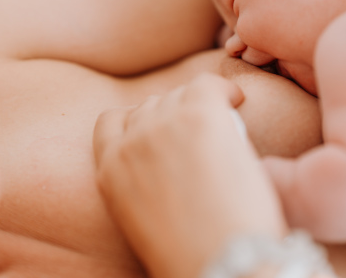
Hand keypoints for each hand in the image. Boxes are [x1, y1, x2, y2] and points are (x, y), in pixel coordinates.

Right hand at [94, 73, 286, 277]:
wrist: (223, 264)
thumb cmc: (193, 253)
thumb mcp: (142, 217)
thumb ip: (142, 179)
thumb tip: (169, 156)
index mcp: (109, 171)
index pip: (110, 121)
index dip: (136, 120)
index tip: (160, 128)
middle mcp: (130, 143)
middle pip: (149, 106)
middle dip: (172, 115)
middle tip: (200, 132)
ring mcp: (162, 127)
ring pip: (177, 95)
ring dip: (196, 106)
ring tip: (221, 124)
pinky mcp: (199, 117)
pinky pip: (207, 85)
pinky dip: (224, 89)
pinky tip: (236, 100)